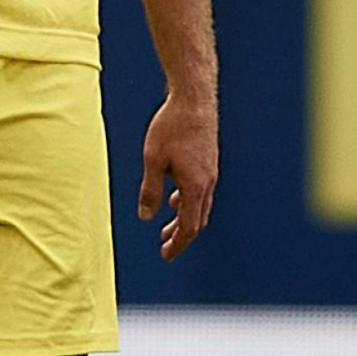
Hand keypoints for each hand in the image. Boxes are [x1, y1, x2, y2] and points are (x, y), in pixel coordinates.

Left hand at [138, 95, 217, 261]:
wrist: (194, 100)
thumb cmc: (171, 127)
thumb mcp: (153, 160)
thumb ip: (150, 191)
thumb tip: (146, 216)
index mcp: (195, 187)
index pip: (189, 227)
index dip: (178, 244)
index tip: (166, 255)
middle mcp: (207, 183)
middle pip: (197, 220)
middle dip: (181, 237)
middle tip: (166, 248)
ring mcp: (210, 172)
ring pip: (199, 206)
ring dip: (183, 219)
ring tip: (167, 229)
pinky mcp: (208, 162)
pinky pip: (200, 191)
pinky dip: (187, 202)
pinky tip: (174, 198)